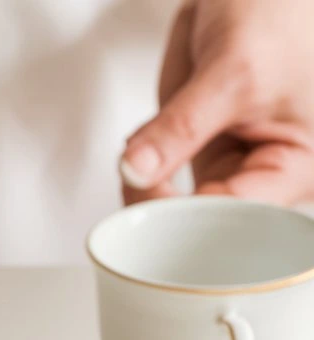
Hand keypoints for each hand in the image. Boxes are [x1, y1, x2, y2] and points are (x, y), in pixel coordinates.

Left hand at [120, 0, 313, 204]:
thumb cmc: (280, 10)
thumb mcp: (233, 70)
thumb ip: (181, 126)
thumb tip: (136, 171)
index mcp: (297, 168)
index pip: (237, 219)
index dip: (190, 224)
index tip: (149, 214)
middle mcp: (264, 174)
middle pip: (202, 223)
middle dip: (162, 208)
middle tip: (135, 182)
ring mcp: (228, 162)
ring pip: (172, 204)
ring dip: (144, 185)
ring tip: (141, 151)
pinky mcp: (199, 147)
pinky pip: (156, 174)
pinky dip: (139, 162)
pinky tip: (140, 143)